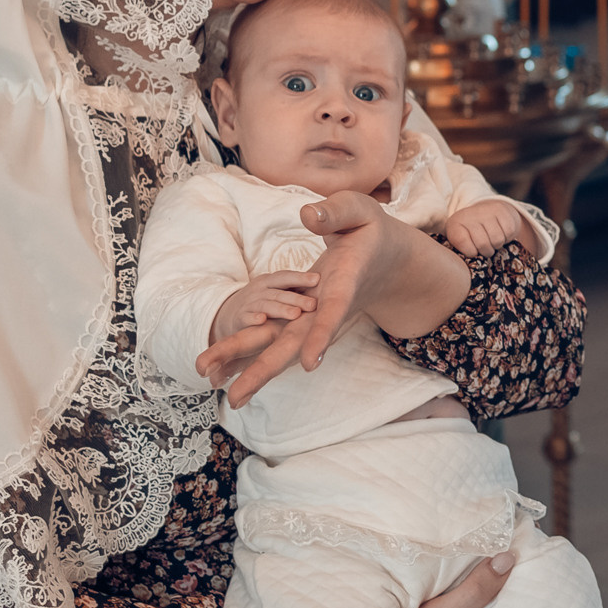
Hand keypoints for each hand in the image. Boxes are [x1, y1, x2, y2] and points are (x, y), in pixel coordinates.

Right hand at [203, 269, 318, 350]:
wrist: (230, 314)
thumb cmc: (262, 302)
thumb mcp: (275, 292)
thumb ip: (294, 290)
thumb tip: (327, 286)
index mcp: (270, 281)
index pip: (285, 277)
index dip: (300, 278)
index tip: (318, 279)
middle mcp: (259, 290)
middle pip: (279, 292)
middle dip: (296, 298)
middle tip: (313, 305)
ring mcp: (248, 303)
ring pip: (266, 304)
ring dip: (280, 309)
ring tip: (295, 314)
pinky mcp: (239, 318)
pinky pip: (246, 317)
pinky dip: (253, 318)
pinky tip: (262, 320)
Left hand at [221, 190, 469, 406]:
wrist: (384, 259)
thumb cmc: (370, 231)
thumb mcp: (359, 210)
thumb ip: (336, 212)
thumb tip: (307, 215)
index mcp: (344, 283)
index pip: (333, 312)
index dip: (321, 336)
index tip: (310, 363)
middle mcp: (325, 309)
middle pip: (295, 343)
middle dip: (265, 369)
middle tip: (236, 397)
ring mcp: (311, 316)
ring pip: (279, 346)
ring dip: (251, 370)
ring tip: (226, 398)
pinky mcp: (299, 316)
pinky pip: (272, 337)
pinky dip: (250, 354)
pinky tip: (223, 371)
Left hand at [444, 199, 533, 258]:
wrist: (486, 212)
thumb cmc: (471, 233)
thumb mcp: (460, 241)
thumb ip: (461, 251)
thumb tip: (471, 263)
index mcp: (455, 223)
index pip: (461, 241)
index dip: (470, 252)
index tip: (473, 252)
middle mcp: (470, 214)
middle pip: (482, 243)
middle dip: (486, 251)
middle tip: (485, 248)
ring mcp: (486, 210)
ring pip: (497, 239)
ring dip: (497, 245)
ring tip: (493, 241)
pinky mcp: (501, 210)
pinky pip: (509, 232)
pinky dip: (507, 237)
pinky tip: (501, 233)